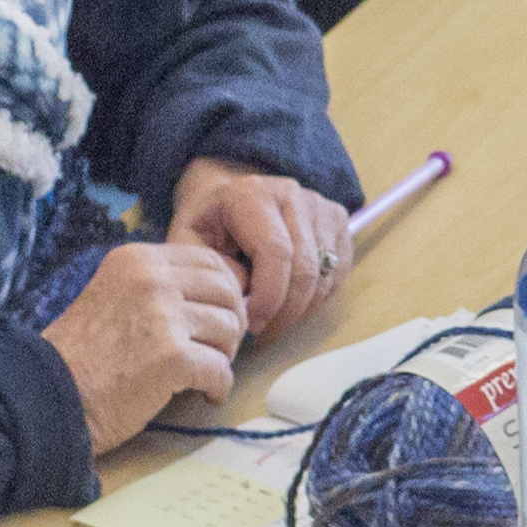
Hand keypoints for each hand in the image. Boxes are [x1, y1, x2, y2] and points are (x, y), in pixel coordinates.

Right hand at [43, 239, 246, 445]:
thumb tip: (214, 297)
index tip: (218, 318)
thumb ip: (156, 288)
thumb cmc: (79, 355)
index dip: (225, 292)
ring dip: (224, 357)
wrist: (47, 395)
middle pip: (228, 292)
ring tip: (205, 375)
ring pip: (229, 329)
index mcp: (138, 260)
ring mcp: (164, 317)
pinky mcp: (173, 357)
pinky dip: (219, 386)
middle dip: (230, 324)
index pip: (210, 262)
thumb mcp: (114, 296)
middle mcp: (153, 280)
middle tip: (217, 350)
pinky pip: (221, 369)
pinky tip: (205, 395)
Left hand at [168, 157, 353, 337]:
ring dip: (302, 309)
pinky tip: (292, 302)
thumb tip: (245, 294)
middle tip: (263, 332)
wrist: (228, 194)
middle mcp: (292, 194)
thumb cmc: (208, 224)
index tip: (252, 323)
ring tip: (274, 320)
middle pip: (305, 268)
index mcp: (251, 195)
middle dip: (286, 312)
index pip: (276, 252)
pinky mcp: (337, 219)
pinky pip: (338, 272)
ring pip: (325, 275)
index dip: (269, 296)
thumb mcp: (189, 242)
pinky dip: (318, 297)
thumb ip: (211, 269)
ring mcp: (319, 205)